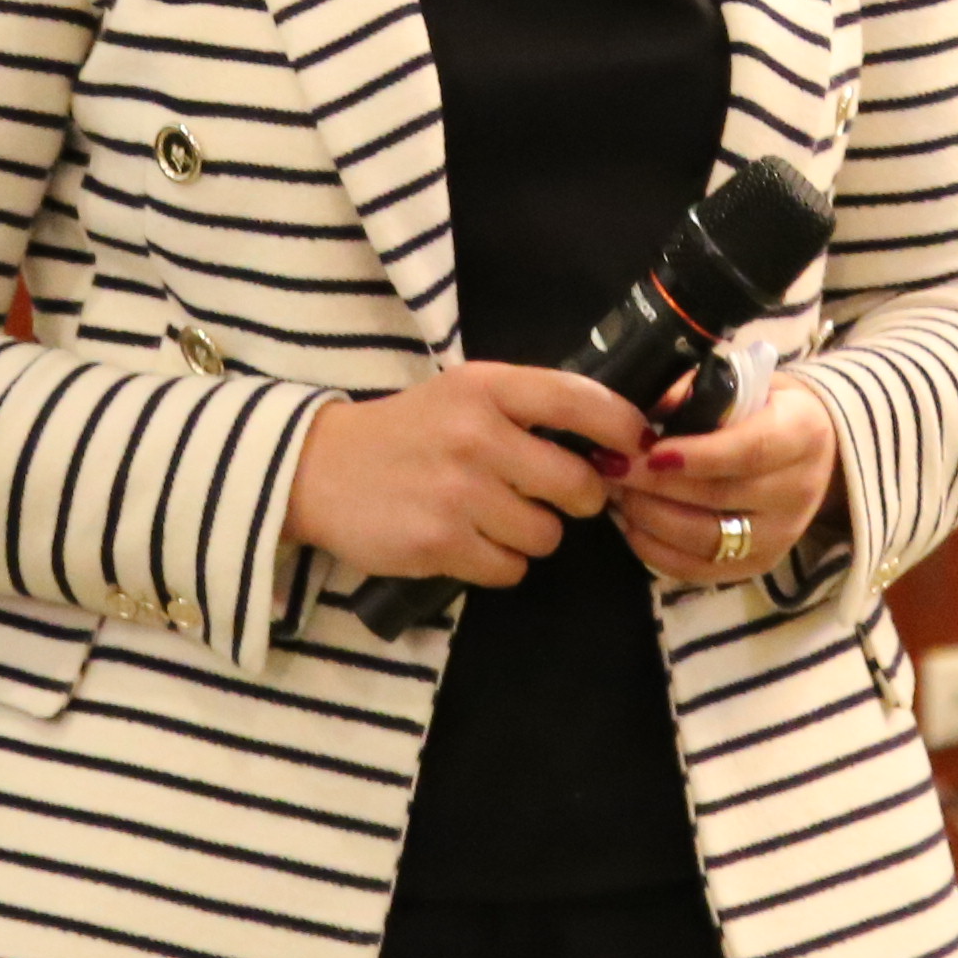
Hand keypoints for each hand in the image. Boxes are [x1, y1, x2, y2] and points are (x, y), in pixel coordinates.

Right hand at [289, 363, 647, 586]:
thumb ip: (527, 410)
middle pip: (578, 485)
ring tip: (495, 518)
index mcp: (486, 388)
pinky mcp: (440, 544)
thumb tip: (613, 443)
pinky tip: (469, 542)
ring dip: (532, 535)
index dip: (623, 427)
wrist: (319, 470)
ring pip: (547, 535)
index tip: (638, 446)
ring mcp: (459, 493)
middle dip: (577, 498)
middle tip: (551, 495)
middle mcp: (476, 436)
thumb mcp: (463, 395)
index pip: (580, 400)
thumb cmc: (407, 431)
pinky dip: (499, 563)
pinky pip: (510, 569)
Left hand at [617, 375, 839, 587]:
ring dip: (652, 518)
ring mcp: (781, 535)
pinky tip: (632, 525)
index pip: (751, 450)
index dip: (698, 455)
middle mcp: (799, 490)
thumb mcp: (740, 383)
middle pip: (721, 496)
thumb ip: (694, 391)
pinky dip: (658, 551)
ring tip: (618, 494)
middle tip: (613, 467)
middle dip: (657, 485)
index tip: (650, 452)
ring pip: (708, 539)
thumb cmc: (764, 408)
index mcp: (802, 432)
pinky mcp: (759, 565)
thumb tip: (643, 410)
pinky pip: (701, 569)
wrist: (811, 452)